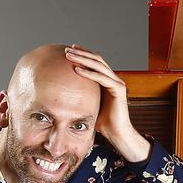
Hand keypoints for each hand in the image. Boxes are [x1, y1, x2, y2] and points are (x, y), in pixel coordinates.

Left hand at [64, 44, 150, 162]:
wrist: (116, 133)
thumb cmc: (102, 122)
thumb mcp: (89, 104)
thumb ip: (82, 95)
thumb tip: (64, 94)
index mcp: (108, 80)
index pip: (95, 62)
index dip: (84, 54)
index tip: (70, 50)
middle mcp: (114, 79)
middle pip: (97, 59)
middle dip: (81, 53)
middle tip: (67, 49)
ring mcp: (117, 83)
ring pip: (99, 65)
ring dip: (83, 59)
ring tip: (69, 55)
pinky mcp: (118, 89)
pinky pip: (101, 78)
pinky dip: (89, 73)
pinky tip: (76, 69)